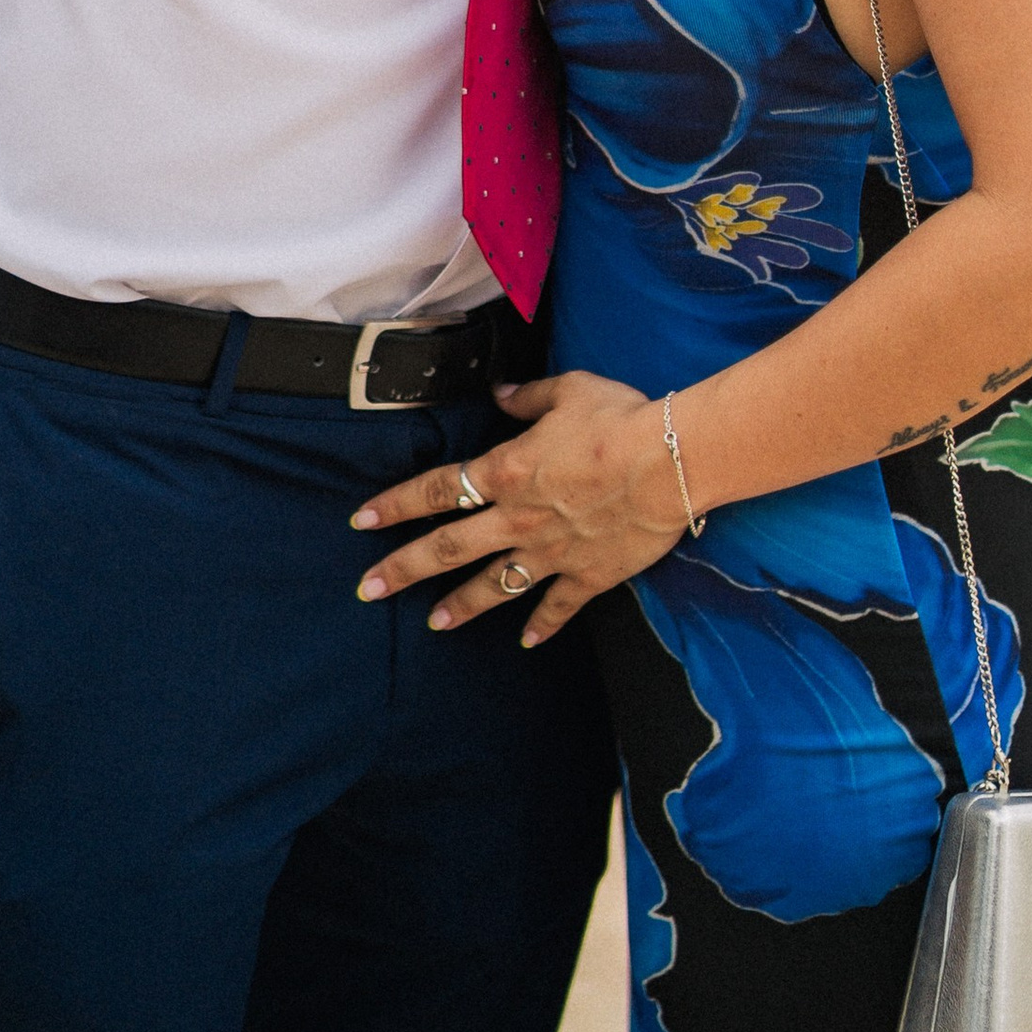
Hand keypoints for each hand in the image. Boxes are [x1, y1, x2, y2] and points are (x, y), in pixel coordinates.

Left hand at [350, 373, 683, 642]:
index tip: (362, 520)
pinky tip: (527, 641)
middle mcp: (518, 518)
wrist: (669, 463)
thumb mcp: (569, 390)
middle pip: (448, 548)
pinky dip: (542, 624)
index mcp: (506, 470)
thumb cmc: (619, 419)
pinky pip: (558, 606)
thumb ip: (528, 397)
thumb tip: (501, 393)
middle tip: (368, 589)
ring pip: (493, 585)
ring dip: (461, 605)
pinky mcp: (588, 574)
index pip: (437, 489)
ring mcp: (551, 552)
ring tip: (434, 623)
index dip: (396, 504)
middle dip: (403, 569)